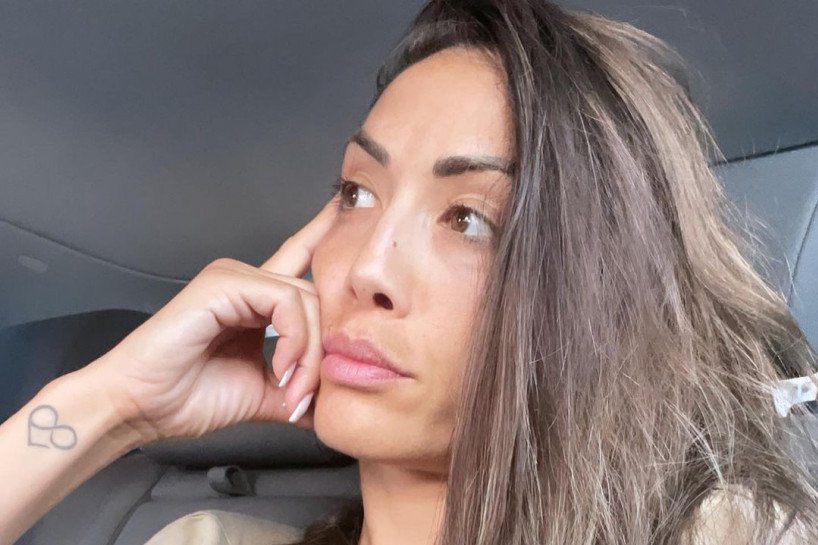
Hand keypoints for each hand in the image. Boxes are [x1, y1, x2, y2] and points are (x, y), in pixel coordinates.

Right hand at [83, 198, 336, 444]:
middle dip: (319, 351)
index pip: (300, 260)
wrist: (140, 408)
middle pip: (317, 299)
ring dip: (307, 352)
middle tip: (302, 396)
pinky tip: (279, 369)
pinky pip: (284, 302)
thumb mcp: (264, 393)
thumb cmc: (188, 397)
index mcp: (256, 301)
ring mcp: (234, 277)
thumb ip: (299, 388)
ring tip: (289, 390)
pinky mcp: (224, 282)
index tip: (351, 204)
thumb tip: (333, 401)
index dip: (324, 232)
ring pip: (305, 301)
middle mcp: (248, 281)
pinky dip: (292, 339)